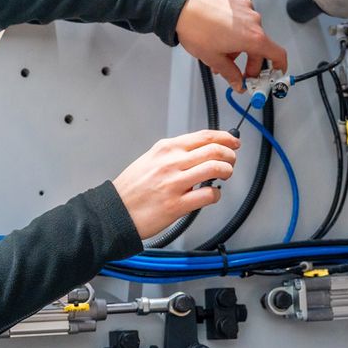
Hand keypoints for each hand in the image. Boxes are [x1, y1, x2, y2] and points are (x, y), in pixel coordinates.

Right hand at [112, 130, 238, 239]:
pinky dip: (216, 195)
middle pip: (214, 150)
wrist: (114, 211)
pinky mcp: (177, 204)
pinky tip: (211, 195)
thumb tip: (199, 152)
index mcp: (165, 149)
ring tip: (224, 176)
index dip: (225, 138)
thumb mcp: (149, 160)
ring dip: (227, 171)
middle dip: (230, 155)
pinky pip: (208, 195)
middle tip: (231, 161)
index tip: (233, 142)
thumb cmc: (131, 189)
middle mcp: (171, 163)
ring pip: (215, 169)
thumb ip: (173, 154)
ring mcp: (174, 183)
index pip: (203, 136)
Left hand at [175, 0, 287, 89]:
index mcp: (253, 37)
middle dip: (250, 61)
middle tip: (238, 72)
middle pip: (260, 45)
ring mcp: (245, 7)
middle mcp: (254, 20)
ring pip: (248, 31)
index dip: (279, 67)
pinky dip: (233, 27)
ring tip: (219, 52)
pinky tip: (217, 31)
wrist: (180, 6)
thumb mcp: (213, 58)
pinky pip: (240, 16)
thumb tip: (238, 83)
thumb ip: (230, 74)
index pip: (277, 54)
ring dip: (239, 44)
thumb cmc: (196, 30)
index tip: (274, 74)